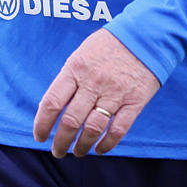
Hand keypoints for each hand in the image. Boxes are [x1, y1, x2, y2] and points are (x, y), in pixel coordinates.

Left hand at [33, 29, 160, 157]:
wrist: (147, 34)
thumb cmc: (110, 44)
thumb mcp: (82, 52)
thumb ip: (70, 77)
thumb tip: (56, 106)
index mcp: (76, 68)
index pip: (52, 103)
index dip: (42, 124)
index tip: (40, 136)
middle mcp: (93, 82)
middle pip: (70, 121)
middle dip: (60, 142)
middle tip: (57, 151)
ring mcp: (115, 93)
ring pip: (92, 129)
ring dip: (82, 146)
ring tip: (77, 152)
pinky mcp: (134, 102)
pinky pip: (118, 130)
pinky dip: (107, 144)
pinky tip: (99, 149)